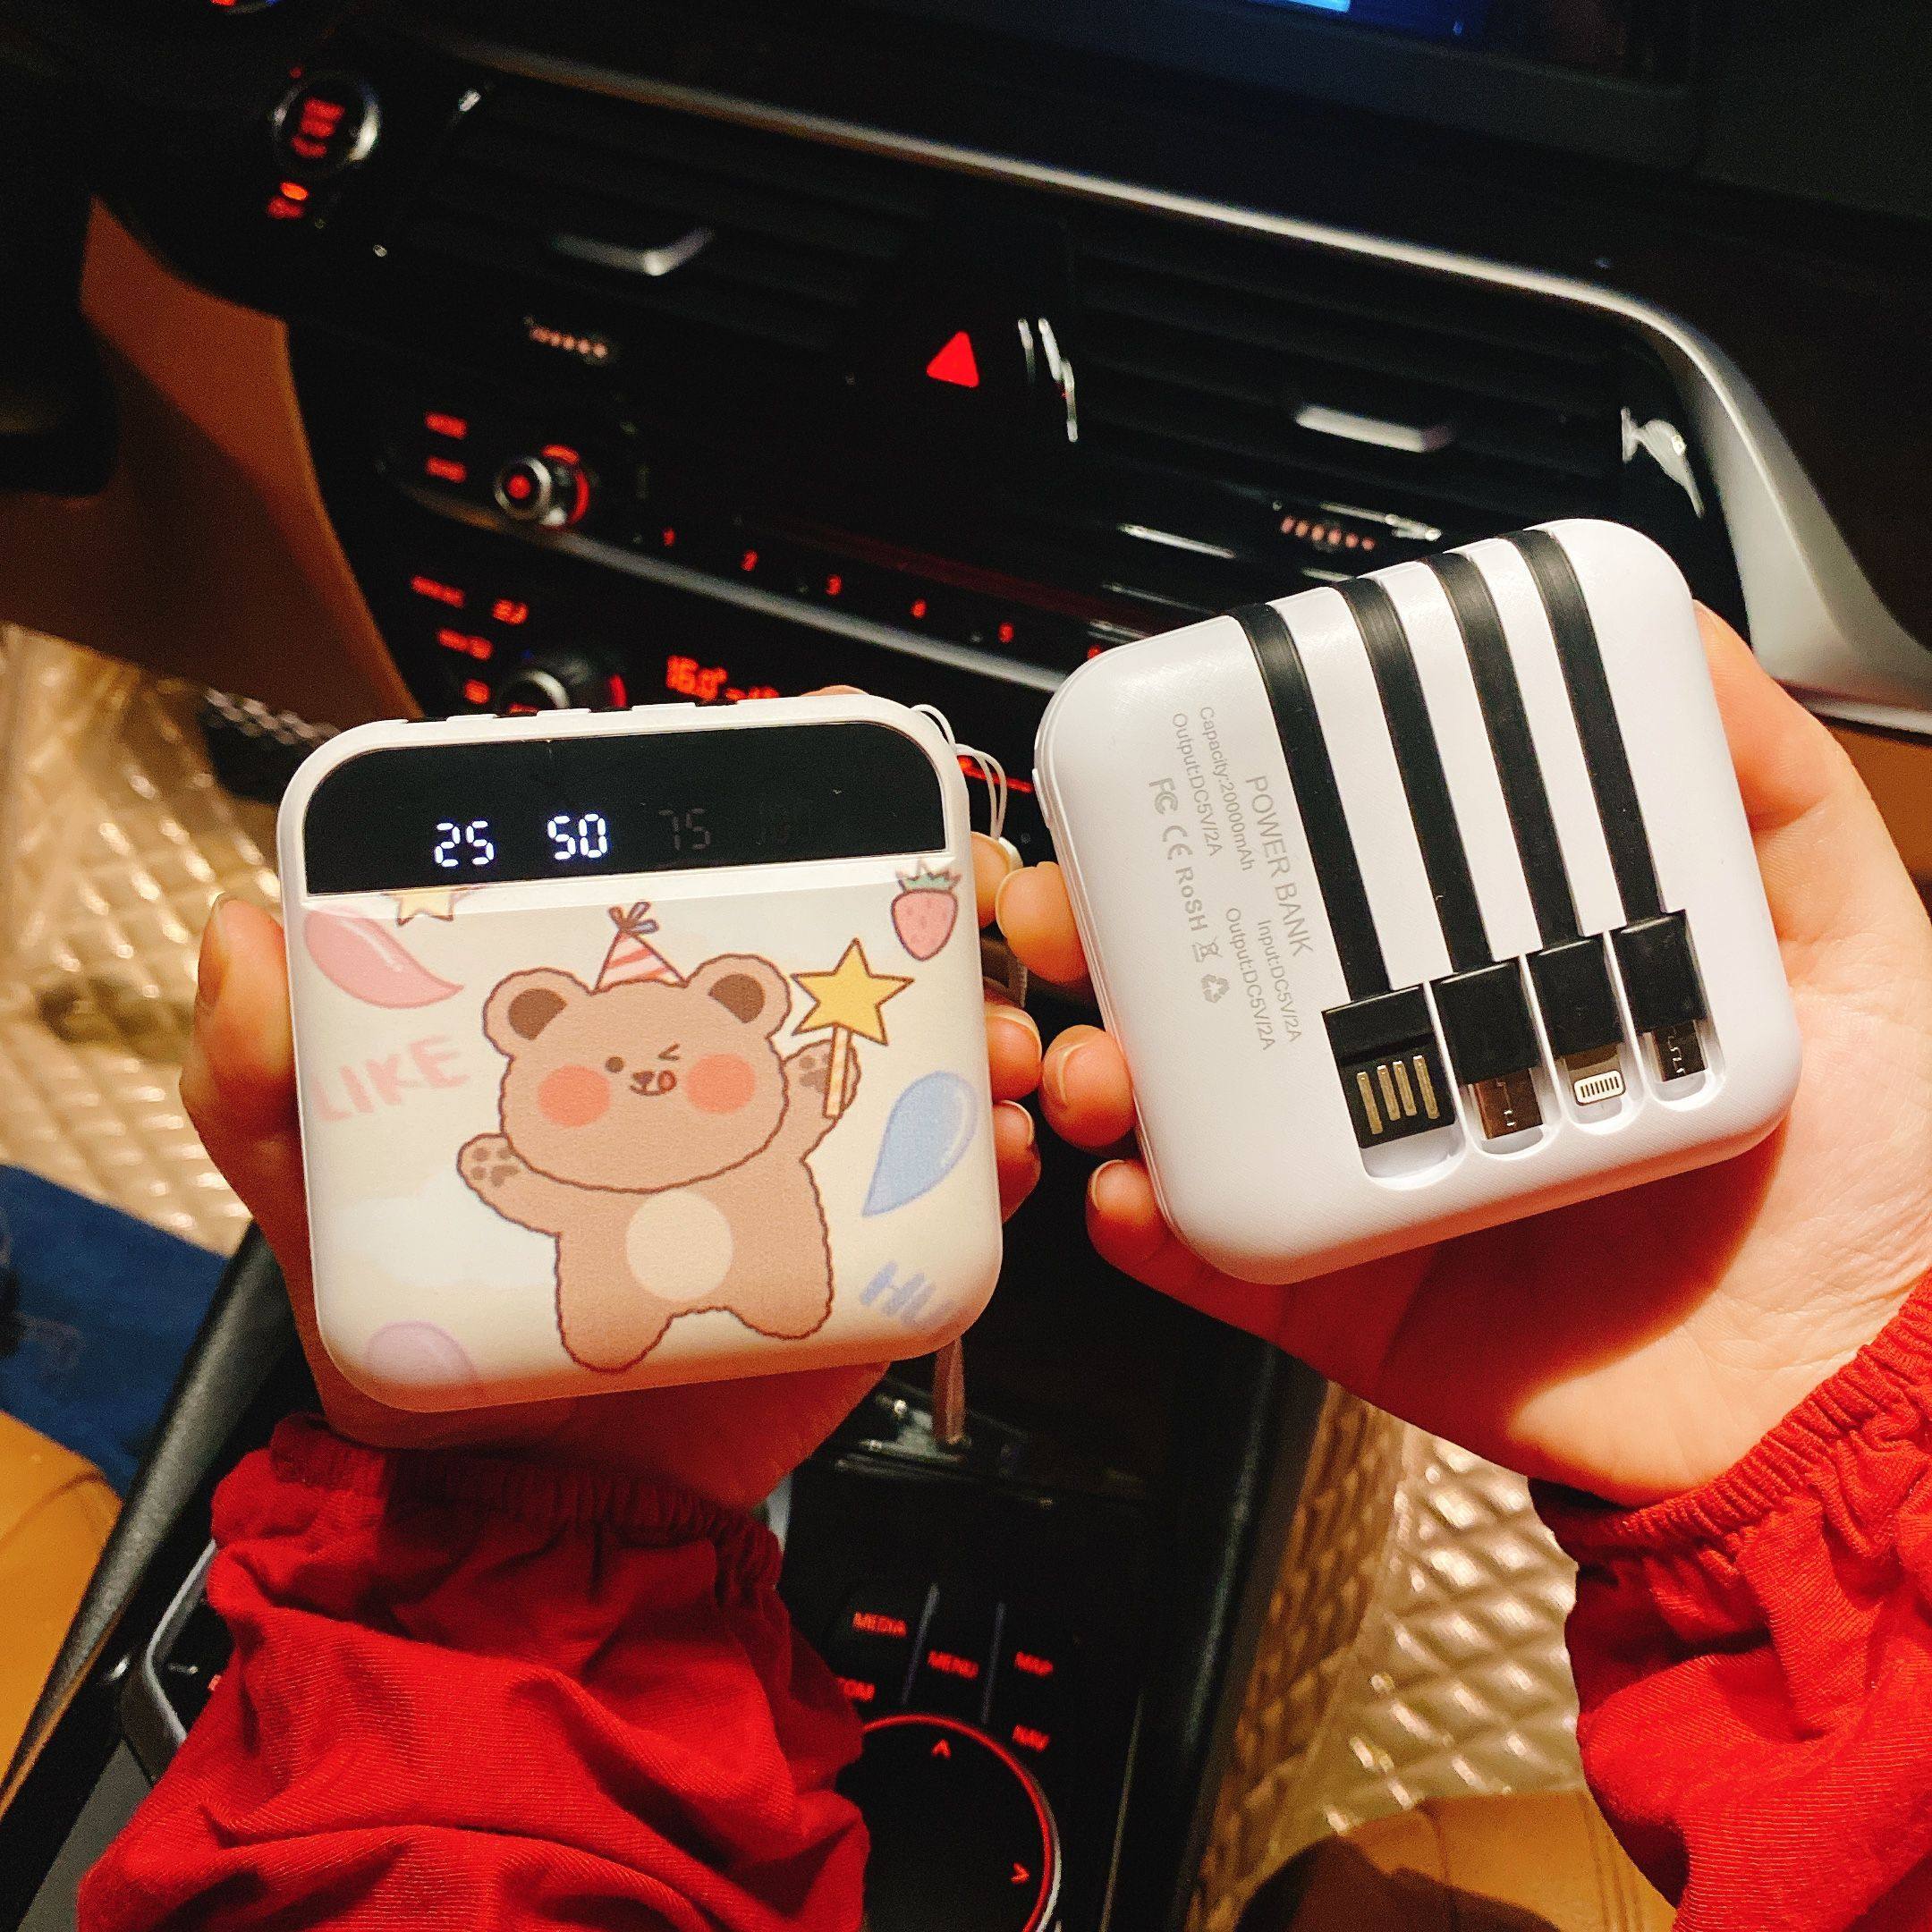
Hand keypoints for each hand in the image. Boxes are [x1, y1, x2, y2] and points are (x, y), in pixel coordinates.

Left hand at [181, 833, 1040, 1510]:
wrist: (548, 1518)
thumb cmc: (439, 1363)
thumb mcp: (330, 1209)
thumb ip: (268, 1083)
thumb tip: (243, 930)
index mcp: (607, 1031)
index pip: (679, 872)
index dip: (747, 790)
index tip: (791, 747)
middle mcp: (716, 1068)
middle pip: (841, 932)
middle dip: (921, 885)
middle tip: (950, 883)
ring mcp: (801, 1149)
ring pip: (923, 1039)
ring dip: (983, 1010)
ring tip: (992, 1040)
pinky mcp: (863, 1239)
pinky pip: (958, 1176)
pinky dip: (1004, 1149)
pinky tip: (1011, 1145)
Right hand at [998, 610, 1931, 1505]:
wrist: (1852, 1402)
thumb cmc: (1867, 1191)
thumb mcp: (1850, 948)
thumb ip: (1774, 798)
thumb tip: (1688, 645)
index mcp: (1501, 969)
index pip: (1347, 870)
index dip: (1241, 813)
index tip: (1185, 763)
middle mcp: (1419, 1057)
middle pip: (1232, 977)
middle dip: (1119, 931)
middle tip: (1077, 897)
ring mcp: (1374, 1179)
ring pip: (1197, 1108)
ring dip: (1106, 1069)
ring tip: (1101, 1057)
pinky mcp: (1352, 1297)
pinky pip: (1222, 1257)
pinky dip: (1151, 1224)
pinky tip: (1129, 1184)